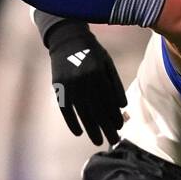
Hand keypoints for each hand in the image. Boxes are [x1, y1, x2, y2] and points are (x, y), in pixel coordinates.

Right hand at [44, 19, 126, 144]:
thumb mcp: (107, 63)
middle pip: (97, 110)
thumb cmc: (92, 52)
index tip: (120, 127)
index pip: (109, 101)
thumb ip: (115, 84)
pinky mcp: (58, 87)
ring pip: (82, 112)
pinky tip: (79, 133)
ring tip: (98, 141)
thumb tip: (122, 107)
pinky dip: (71, 122)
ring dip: (91, 129)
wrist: (67, 38)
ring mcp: (69, 84)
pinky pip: (65, 109)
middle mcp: (83, 80)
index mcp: (98, 73)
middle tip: (113, 141)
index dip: (114, 116)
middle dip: (106, 128)